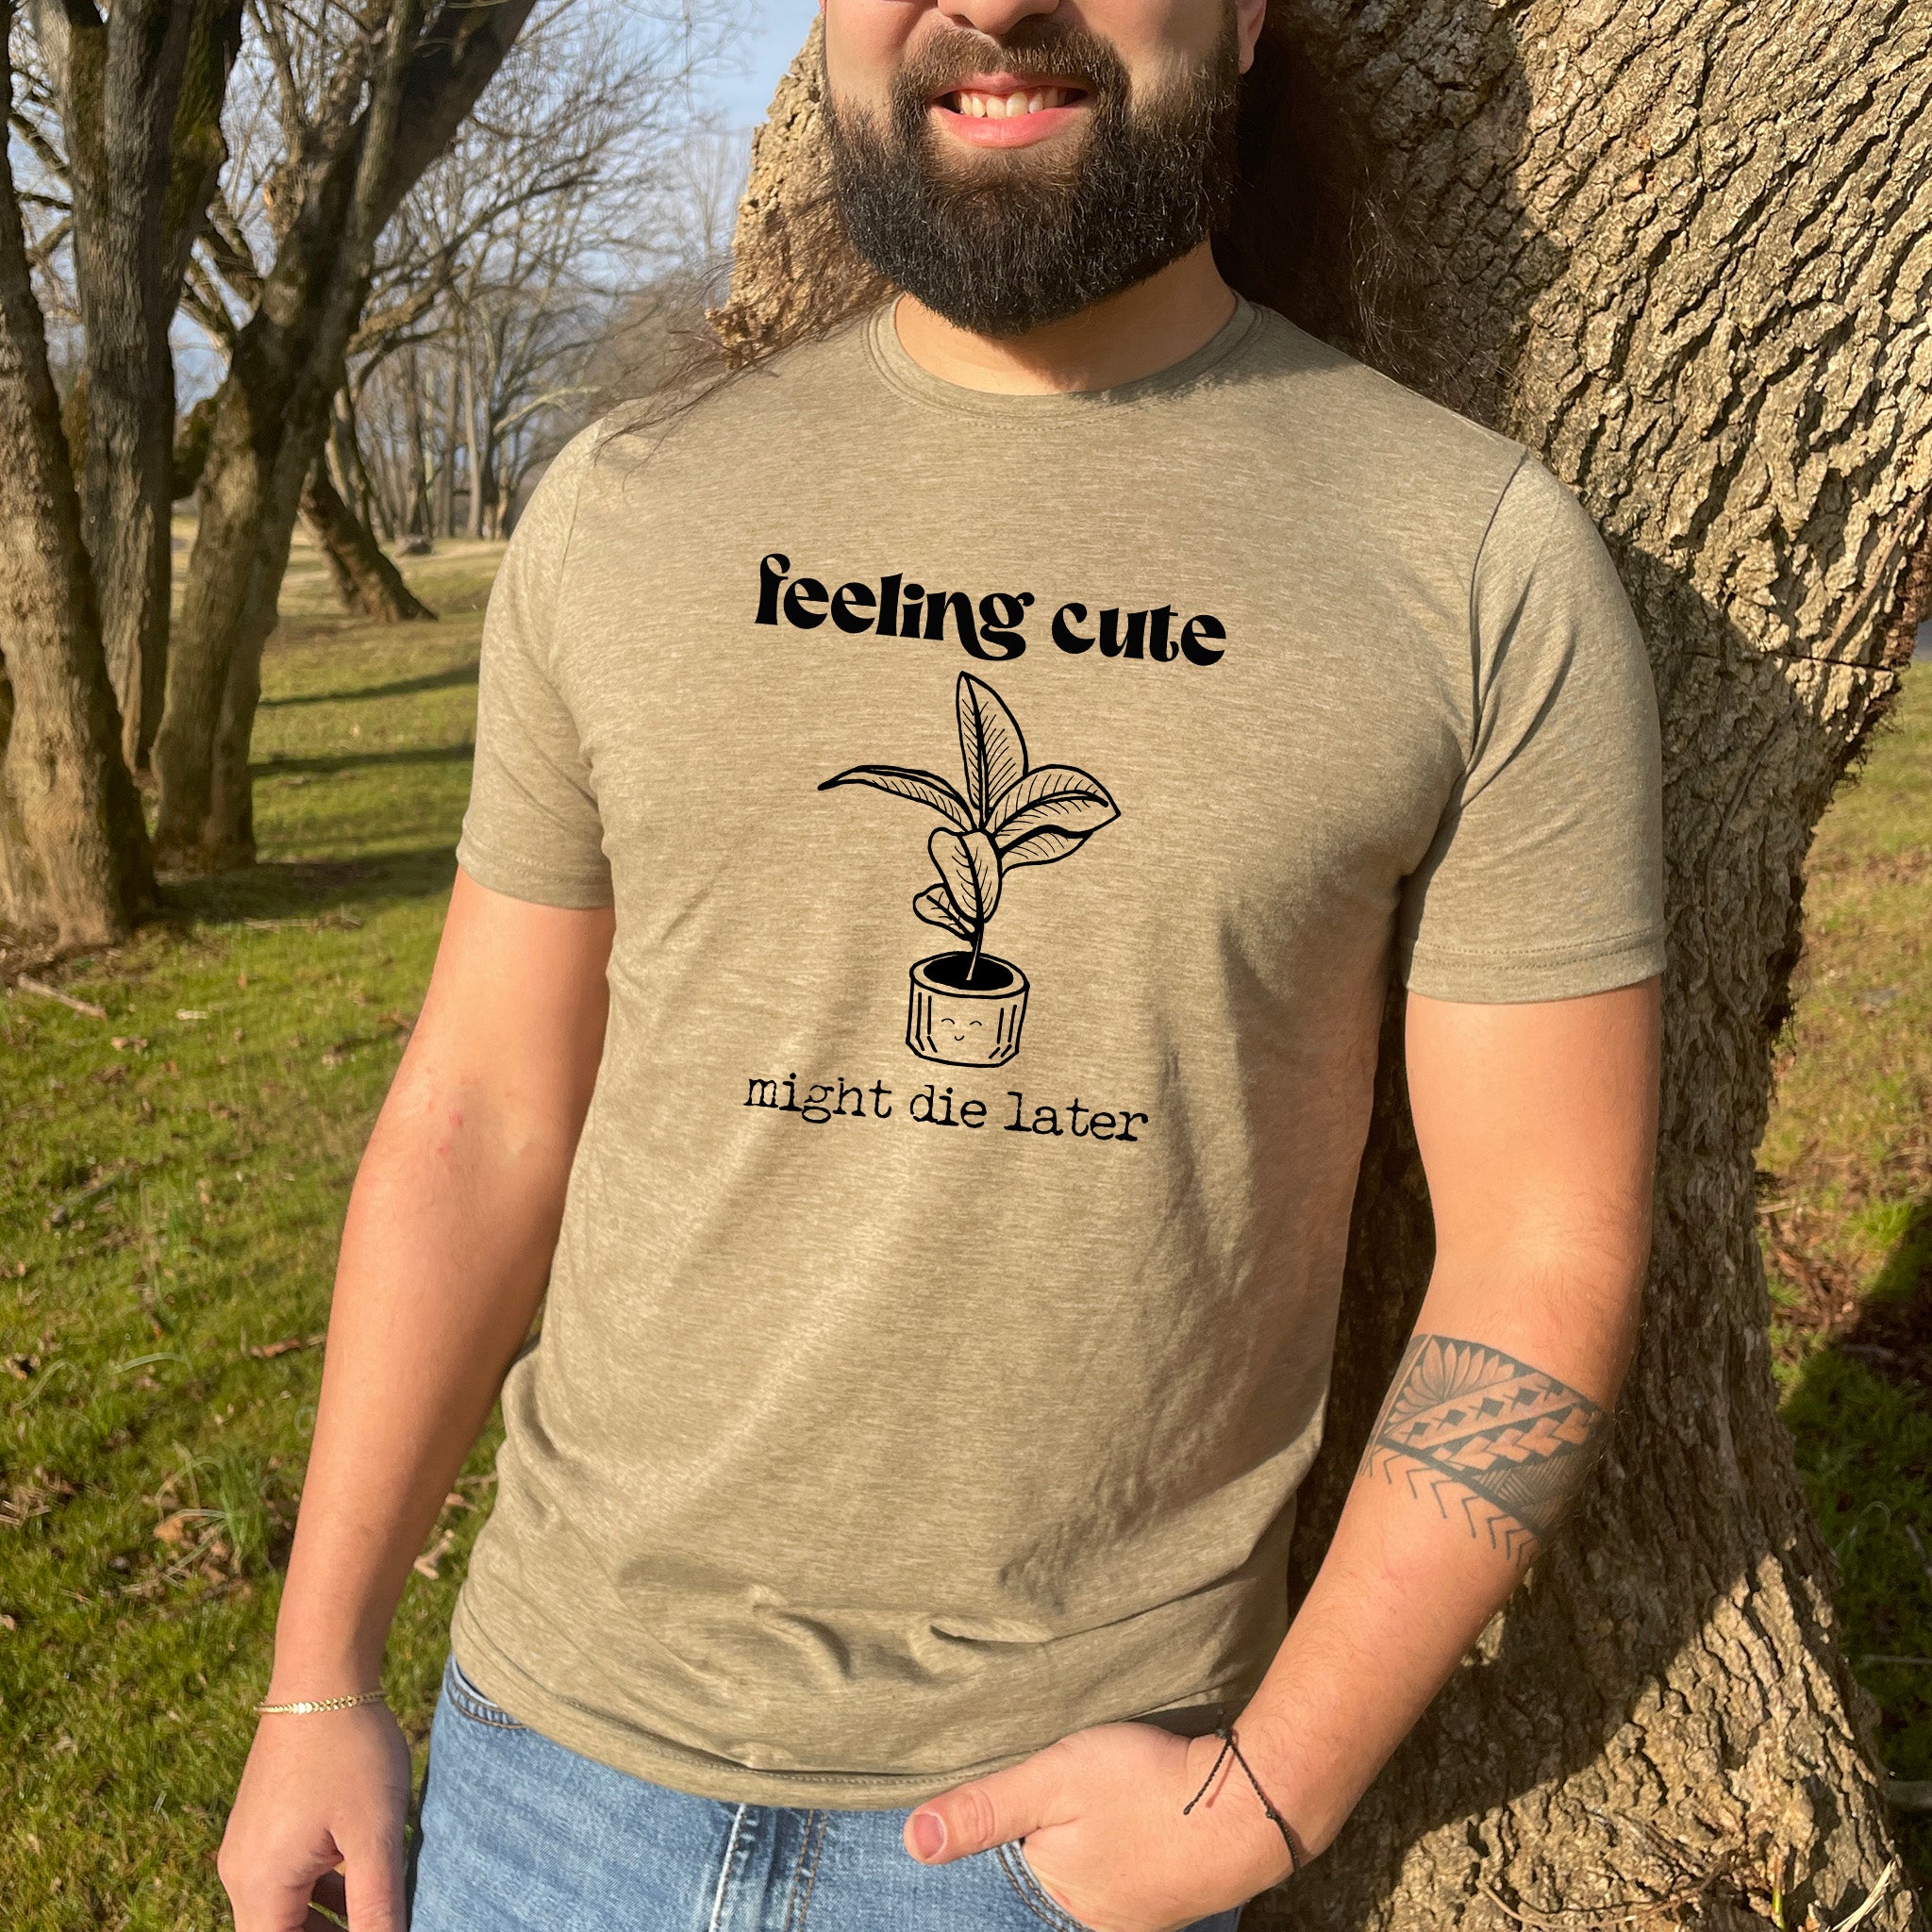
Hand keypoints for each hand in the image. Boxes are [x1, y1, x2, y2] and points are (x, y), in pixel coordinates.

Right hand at [219, 1703, 412, 1930]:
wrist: (323, 1674)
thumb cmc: (350, 1751)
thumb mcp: (375, 1835)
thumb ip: (378, 1907)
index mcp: (258, 1885)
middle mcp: (241, 1871)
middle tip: (380, 1927)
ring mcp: (250, 1843)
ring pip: (285, 1907)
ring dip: (328, 1920)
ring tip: (378, 1916)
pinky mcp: (265, 1821)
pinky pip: (287, 1875)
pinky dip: (322, 1889)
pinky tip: (364, 1880)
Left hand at [903, 1720, 1296, 1931]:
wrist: (1252, 1805)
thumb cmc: (1148, 1787)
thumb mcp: (1054, 1781)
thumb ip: (987, 1808)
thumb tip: (913, 1841)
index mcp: (1060, 1897)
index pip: (1019, 1857)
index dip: (1031, 1812)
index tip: (1056, 1783)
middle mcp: (1099, 1918)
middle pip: (1062, 1863)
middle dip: (1069, 1827)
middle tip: (1096, 1782)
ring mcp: (1146, 1912)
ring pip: (1104, 1866)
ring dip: (1107, 1835)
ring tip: (1125, 1797)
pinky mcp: (1183, 1892)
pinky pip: (1143, 1867)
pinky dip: (1141, 1841)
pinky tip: (1151, 1816)